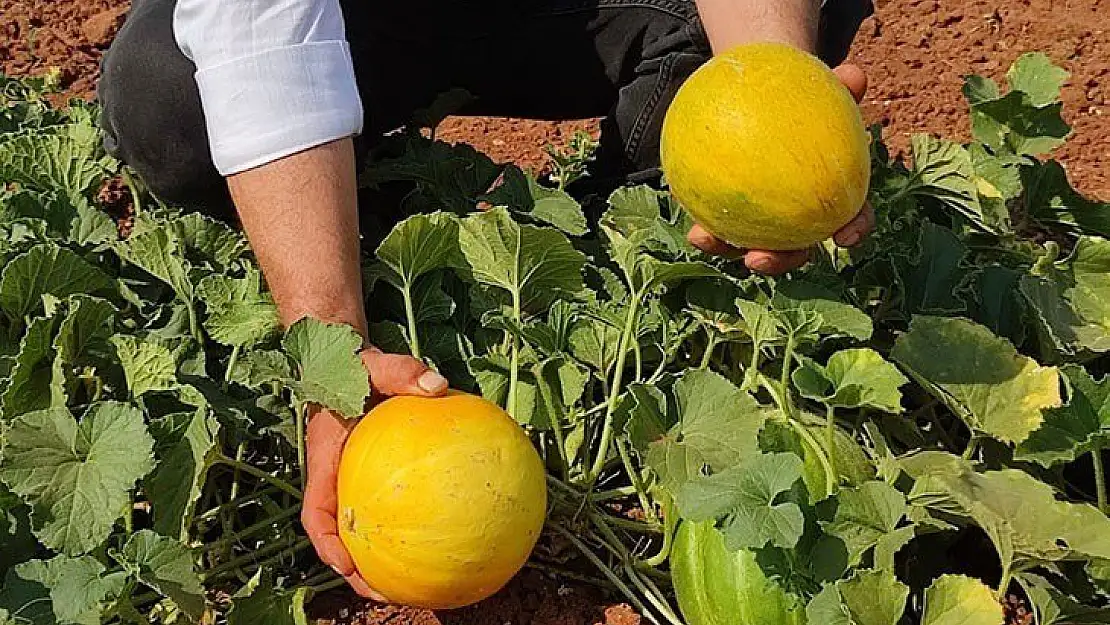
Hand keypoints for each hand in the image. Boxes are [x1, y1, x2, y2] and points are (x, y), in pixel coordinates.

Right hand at [300, 347, 449, 599]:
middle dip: (358, 572)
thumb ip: (402, 371)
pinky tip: (447, 530)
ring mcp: (352, 480)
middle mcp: (336, 477)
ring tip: (415, 586)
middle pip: (339, 538)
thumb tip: (437, 385)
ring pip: (364, 529)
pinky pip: (391, 505)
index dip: (327, 545)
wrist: (345, 358)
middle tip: (387, 595)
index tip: (347, 567)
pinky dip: (410, 525)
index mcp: (326, 460)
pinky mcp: (373, 475)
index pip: (317, 514)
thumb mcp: (375, 363)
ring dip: (381, 560)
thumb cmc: (355, 364)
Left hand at [686, 63, 875, 274]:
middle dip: (777, 261)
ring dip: (726, 249)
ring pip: (749, 243)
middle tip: (757, 259)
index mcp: (834, 196)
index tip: (844, 237)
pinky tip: (685, 211)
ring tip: (703, 237)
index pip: (852, 217)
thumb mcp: (820, 88)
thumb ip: (838, 85)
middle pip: (794, 249)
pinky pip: (717, 218)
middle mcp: (801, 217)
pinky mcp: (731, 211)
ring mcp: (765, 219)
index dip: (854, 230)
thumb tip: (854, 75)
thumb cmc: (805, 98)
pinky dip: (703, 221)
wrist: (769, 98)